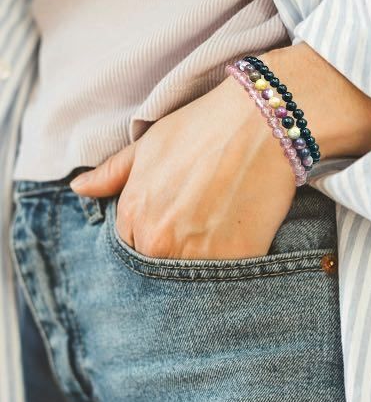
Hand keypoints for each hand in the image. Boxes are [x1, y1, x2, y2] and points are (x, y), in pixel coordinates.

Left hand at [70, 75, 295, 259]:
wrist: (260, 123)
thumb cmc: (203, 127)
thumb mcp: (149, 145)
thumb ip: (112, 173)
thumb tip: (80, 188)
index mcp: (134, 215)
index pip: (132, 247)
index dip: (154, 234)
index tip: (176, 220)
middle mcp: (158, 242)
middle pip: (160, 267)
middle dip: (175, 253)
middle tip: (202, 226)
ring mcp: (196, 256)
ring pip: (192, 279)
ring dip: (203, 263)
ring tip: (221, 231)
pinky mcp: (235, 262)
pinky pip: (226, 279)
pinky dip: (232, 265)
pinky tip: (241, 238)